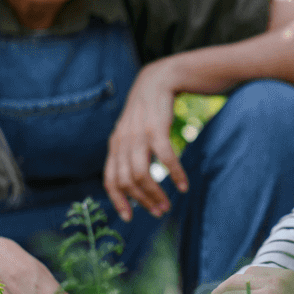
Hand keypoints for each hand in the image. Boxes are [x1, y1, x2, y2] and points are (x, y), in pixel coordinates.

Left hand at [103, 57, 188, 221]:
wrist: (162, 76)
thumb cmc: (151, 108)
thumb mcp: (134, 129)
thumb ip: (131, 150)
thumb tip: (134, 181)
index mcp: (115, 143)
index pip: (110, 179)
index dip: (118, 201)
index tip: (130, 217)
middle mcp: (122, 140)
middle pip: (126, 181)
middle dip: (142, 201)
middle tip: (158, 211)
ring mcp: (138, 134)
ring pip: (141, 174)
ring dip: (155, 193)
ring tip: (169, 203)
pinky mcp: (157, 127)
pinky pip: (164, 158)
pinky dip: (174, 174)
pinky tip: (183, 185)